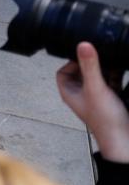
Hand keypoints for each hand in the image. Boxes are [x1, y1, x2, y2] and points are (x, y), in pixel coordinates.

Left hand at [57, 42, 128, 162]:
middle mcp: (81, 94)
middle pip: (81, 72)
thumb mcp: (96, 88)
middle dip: (92, 63)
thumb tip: (83, 44)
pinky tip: (122, 68)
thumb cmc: (105, 120)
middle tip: (101, 55)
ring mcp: (96, 96)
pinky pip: (111, 81)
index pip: (62, 72)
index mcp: (70, 92)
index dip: (70, 62)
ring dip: (106, 68)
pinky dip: (116, 75)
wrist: (123, 139)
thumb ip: (90, 66)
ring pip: (98, 76)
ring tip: (113, 61)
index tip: (84, 55)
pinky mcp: (111, 98)